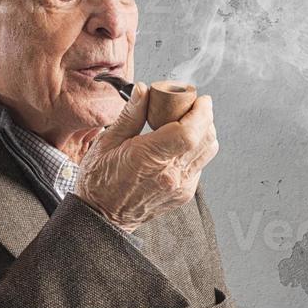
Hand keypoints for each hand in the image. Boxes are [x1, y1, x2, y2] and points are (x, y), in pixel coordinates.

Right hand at [75, 82, 218, 231]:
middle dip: (204, 117)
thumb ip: (130, 115)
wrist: (102, 217)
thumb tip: (143, 91)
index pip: (190, 131)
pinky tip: (179, 146)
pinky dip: (196, 150)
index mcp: (150, 158)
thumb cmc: (99, 181)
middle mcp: (170, 174)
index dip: (201, 112)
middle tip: (192, 107)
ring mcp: (180, 186)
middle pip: (205, 139)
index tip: (200, 99)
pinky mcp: (183, 194)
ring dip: (204, 133)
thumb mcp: (107, 142)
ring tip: (188, 124)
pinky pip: (200, 166)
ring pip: (208, 152)